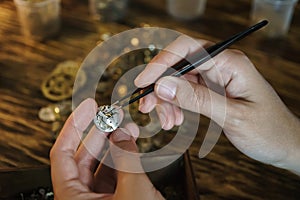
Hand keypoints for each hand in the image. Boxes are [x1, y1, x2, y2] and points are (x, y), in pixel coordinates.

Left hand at [50, 98, 163, 199]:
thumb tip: (122, 133)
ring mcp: (98, 199)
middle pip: (83, 156)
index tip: (88, 108)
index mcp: (71, 199)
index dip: (75, 126)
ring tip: (126, 126)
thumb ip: (126, 158)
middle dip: (99, 132)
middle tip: (111, 114)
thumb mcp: (132, 190)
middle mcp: (80, 198)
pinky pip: (114, 172)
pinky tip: (130, 144)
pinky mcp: (114, 198)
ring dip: (114, 143)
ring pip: (100, 163)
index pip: (62, 153)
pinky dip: (122, 156)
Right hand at [134, 36, 299, 173]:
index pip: (187, 50)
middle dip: (159, 86)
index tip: (143, 82)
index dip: (161, 63)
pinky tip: (176, 119)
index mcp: (230, 63)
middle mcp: (221, 65)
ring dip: (166, 99)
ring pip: (178, 80)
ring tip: (167, 121)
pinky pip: (186, 92)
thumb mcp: (232, 116)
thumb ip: (197, 98)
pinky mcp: (212, 89)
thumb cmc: (269, 130)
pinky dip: (176, 105)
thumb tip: (163, 85)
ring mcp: (216, 77)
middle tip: (146, 108)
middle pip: (179, 65)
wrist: (285, 144)